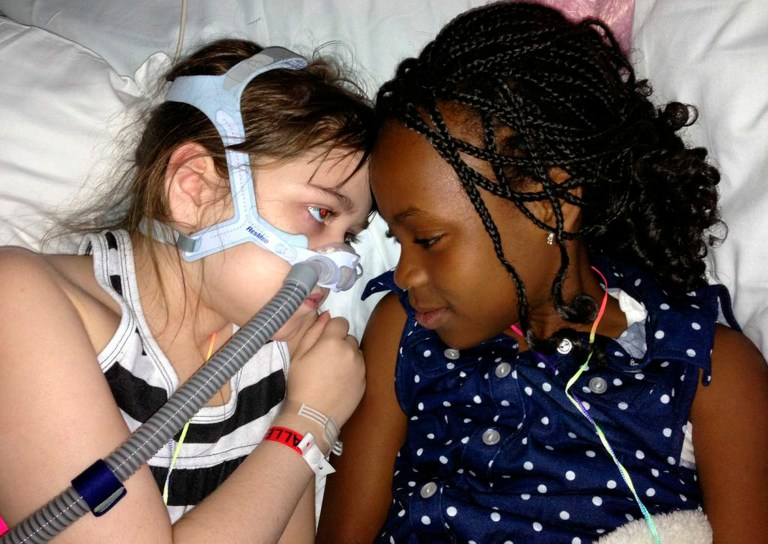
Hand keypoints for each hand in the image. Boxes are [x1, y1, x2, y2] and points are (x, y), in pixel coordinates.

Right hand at [284, 312, 364, 427]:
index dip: (331, 329)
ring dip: (347, 356)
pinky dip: (353, 371)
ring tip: (333, 372)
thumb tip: (326, 314)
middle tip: (325, 359)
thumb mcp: (299, 355)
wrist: (312, 415)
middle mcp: (351, 351)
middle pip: (349, 337)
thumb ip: (313, 331)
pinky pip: (360, 368)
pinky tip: (340, 382)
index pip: (340, 322)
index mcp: (333, 341)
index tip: (323, 341)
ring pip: (356, 353)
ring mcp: (361, 367)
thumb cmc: (301, 384)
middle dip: (339, 343)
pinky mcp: (365, 381)